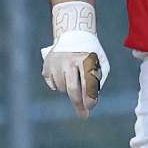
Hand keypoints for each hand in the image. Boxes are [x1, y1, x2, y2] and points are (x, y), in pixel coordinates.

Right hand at [40, 0, 109, 119]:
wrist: (73, 32)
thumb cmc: (90, 51)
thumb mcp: (100, 61)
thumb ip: (98, 79)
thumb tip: (90, 101)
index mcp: (84, 59)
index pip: (87, 84)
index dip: (89, 99)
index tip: (90, 108)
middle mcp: (68, 61)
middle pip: (72, 89)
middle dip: (78, 104)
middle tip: (83, 115)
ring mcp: (56, 63)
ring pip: (62, 88)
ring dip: (69, 90)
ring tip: (74, 80)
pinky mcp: (46, 65)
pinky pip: (52, 84)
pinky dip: (59, 84)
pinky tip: (64, 75)